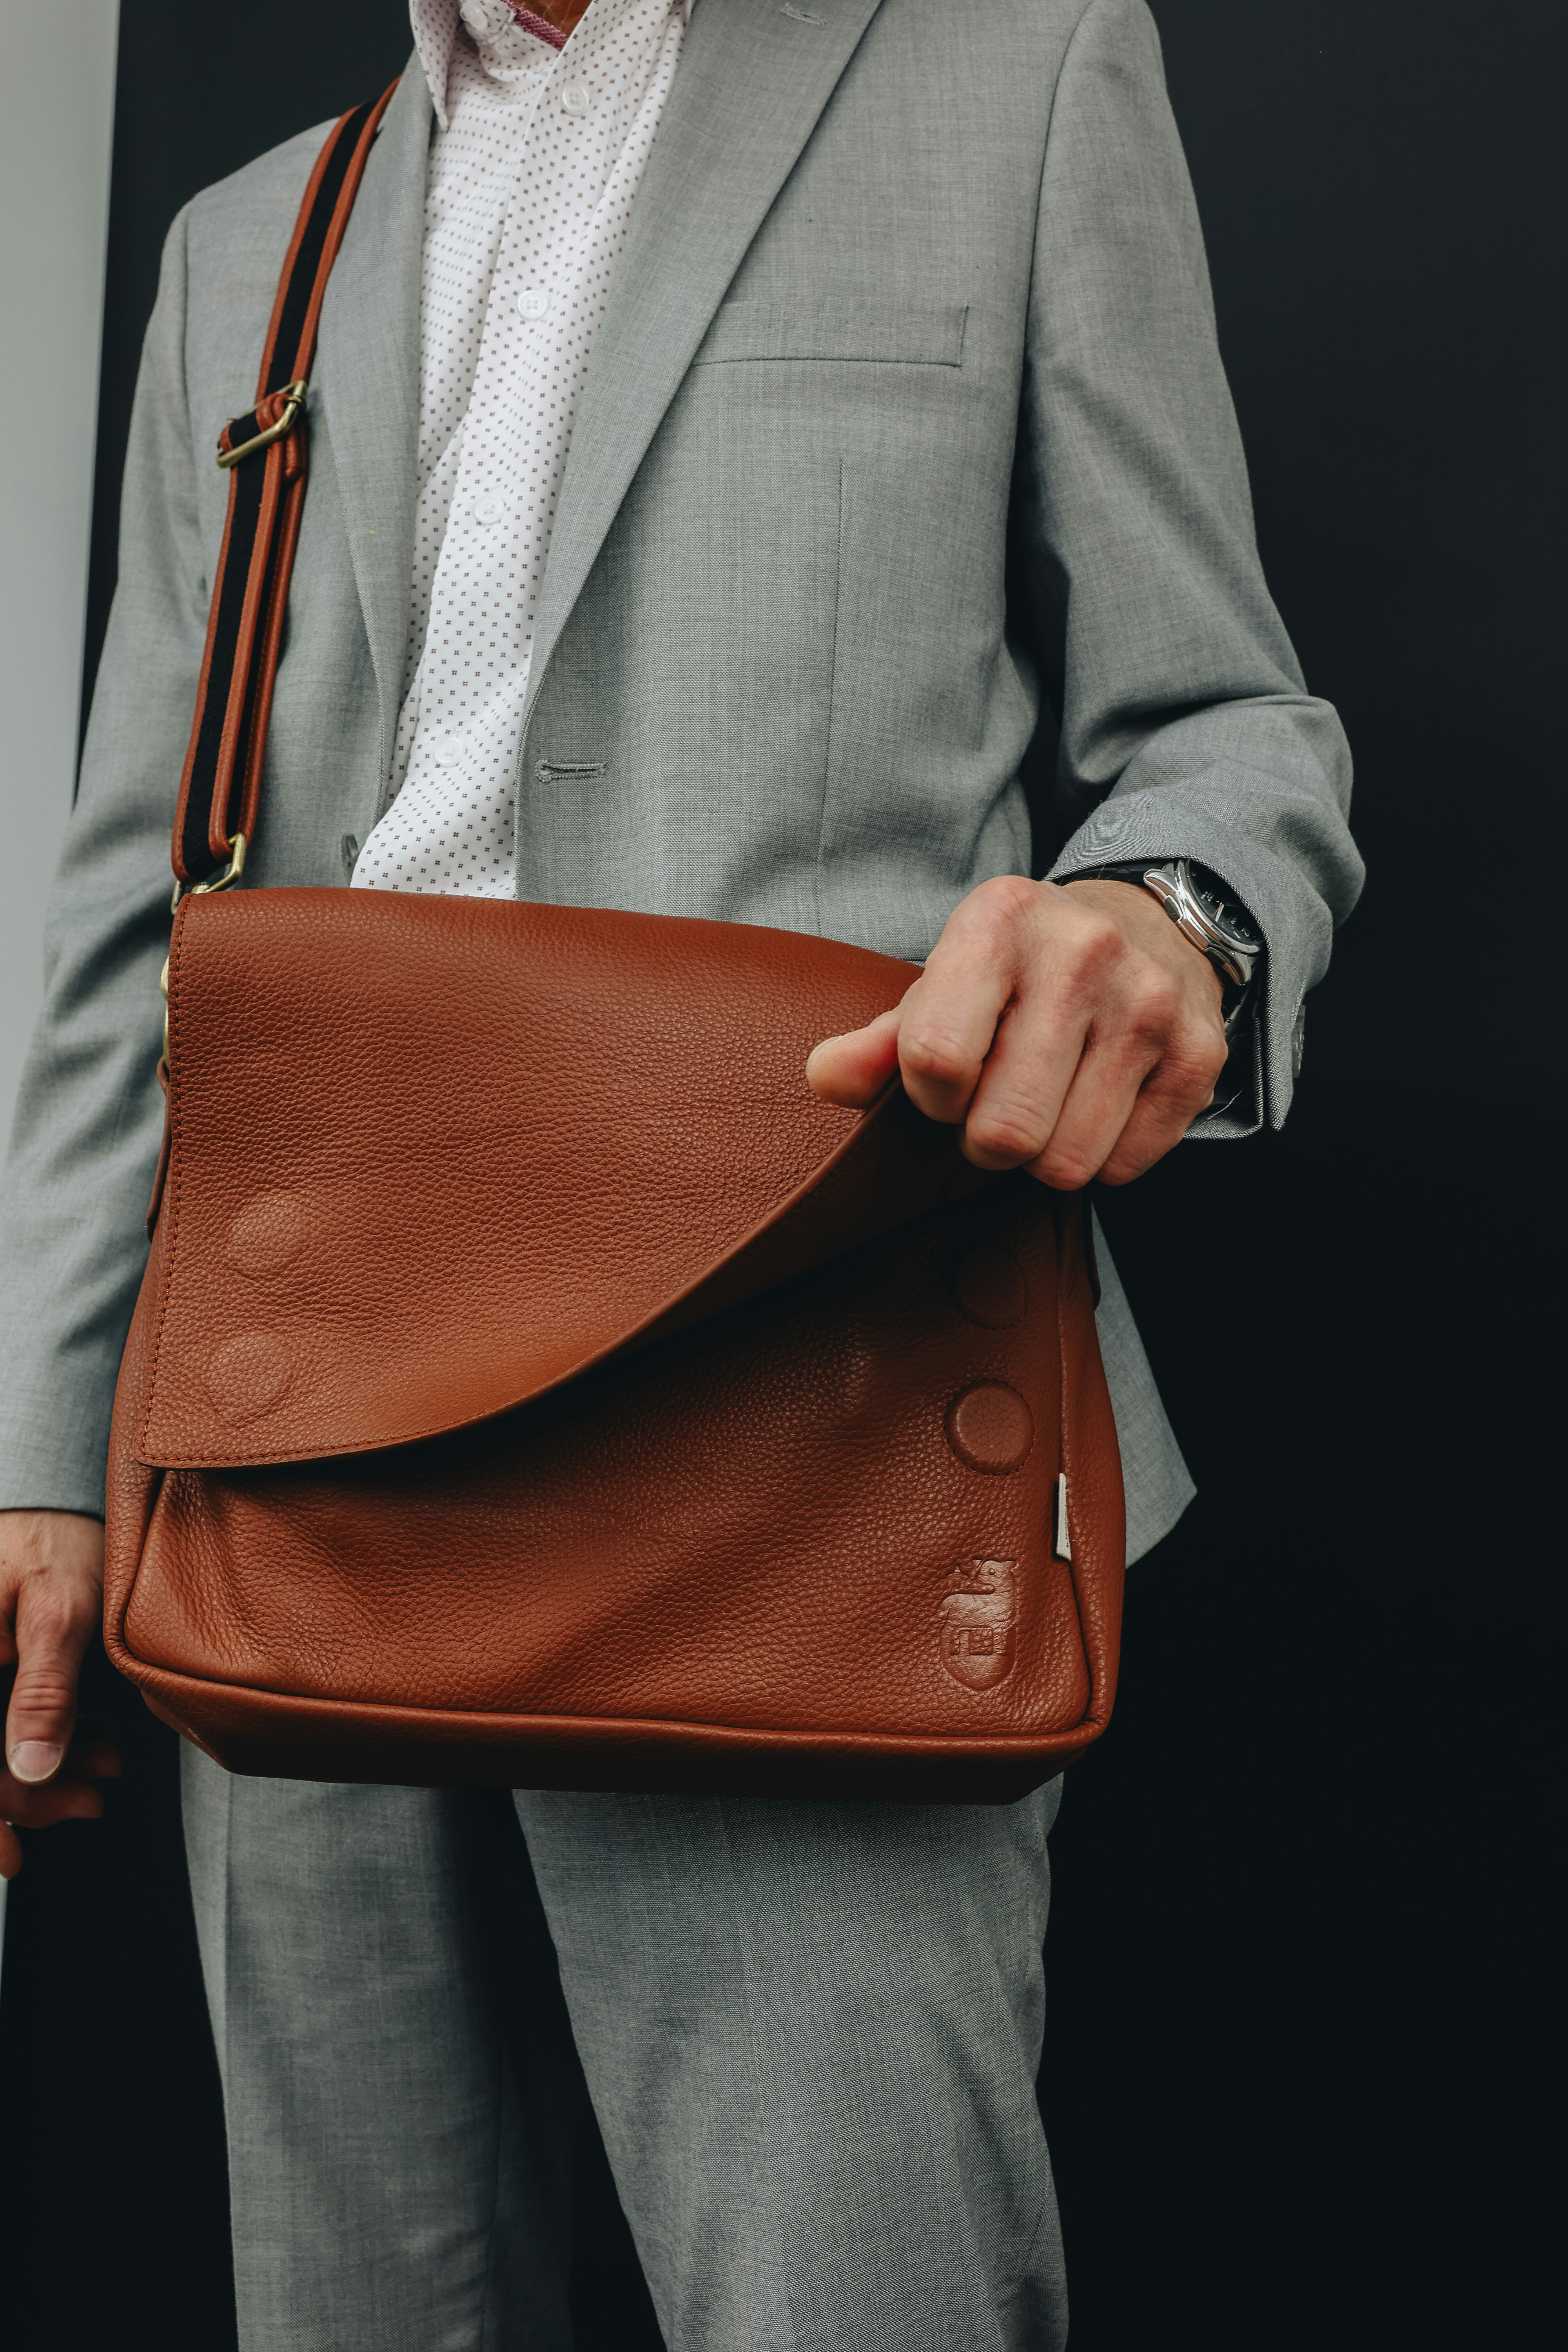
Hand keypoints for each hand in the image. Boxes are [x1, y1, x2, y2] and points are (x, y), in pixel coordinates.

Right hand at [1, 1509, 119, 1879]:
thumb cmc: (56, 1538)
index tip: (18, 1851)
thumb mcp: (61, 1609)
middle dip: (22, 1799)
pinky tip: (80, 1749)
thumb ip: (44, 1691)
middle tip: (90, 1803)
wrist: (50, 1496)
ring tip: (98, 1778)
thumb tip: (30, 1770)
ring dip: (33, 1778)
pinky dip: (29, 1746)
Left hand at [806, 876, 1227, 1188]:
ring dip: (1043, 1154)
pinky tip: (1098, 1104)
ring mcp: (1150, 1003)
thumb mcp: (943, 984)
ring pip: (1066, 1161)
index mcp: (998, 922)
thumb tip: (827, 1077)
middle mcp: (1083, 951)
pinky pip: (1125, 1166)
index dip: (931, 1098)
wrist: (1144, 926)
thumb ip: (880, 1040)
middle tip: (997, 1106)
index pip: (936, 1058)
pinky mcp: (1200, 1054)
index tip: (946, 1085)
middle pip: (1004, 1129)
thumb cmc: (1021, 972)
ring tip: (1048, 1103)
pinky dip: (1102, 1155)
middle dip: (986, 1141)